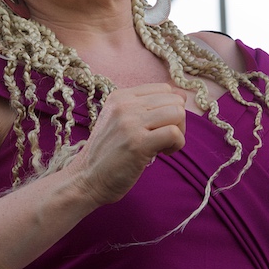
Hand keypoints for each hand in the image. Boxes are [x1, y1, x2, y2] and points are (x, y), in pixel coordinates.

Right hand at [70, 83, 185, 206]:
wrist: (86, 179)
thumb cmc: (108, 154)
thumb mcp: (120, 121)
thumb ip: (146, 108)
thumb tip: (182, 95)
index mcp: (120, 96)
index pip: (164, 89)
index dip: (169, 108)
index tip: (157, 127)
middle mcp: (124, 105)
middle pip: (174, 100)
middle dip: (177, 121)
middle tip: (163, 139)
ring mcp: (130, 122)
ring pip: (177, 113)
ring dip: (179, 133)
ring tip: (163, 146)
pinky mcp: (138, 143)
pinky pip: (175, 133)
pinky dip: (176, 145)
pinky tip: (163, 154)